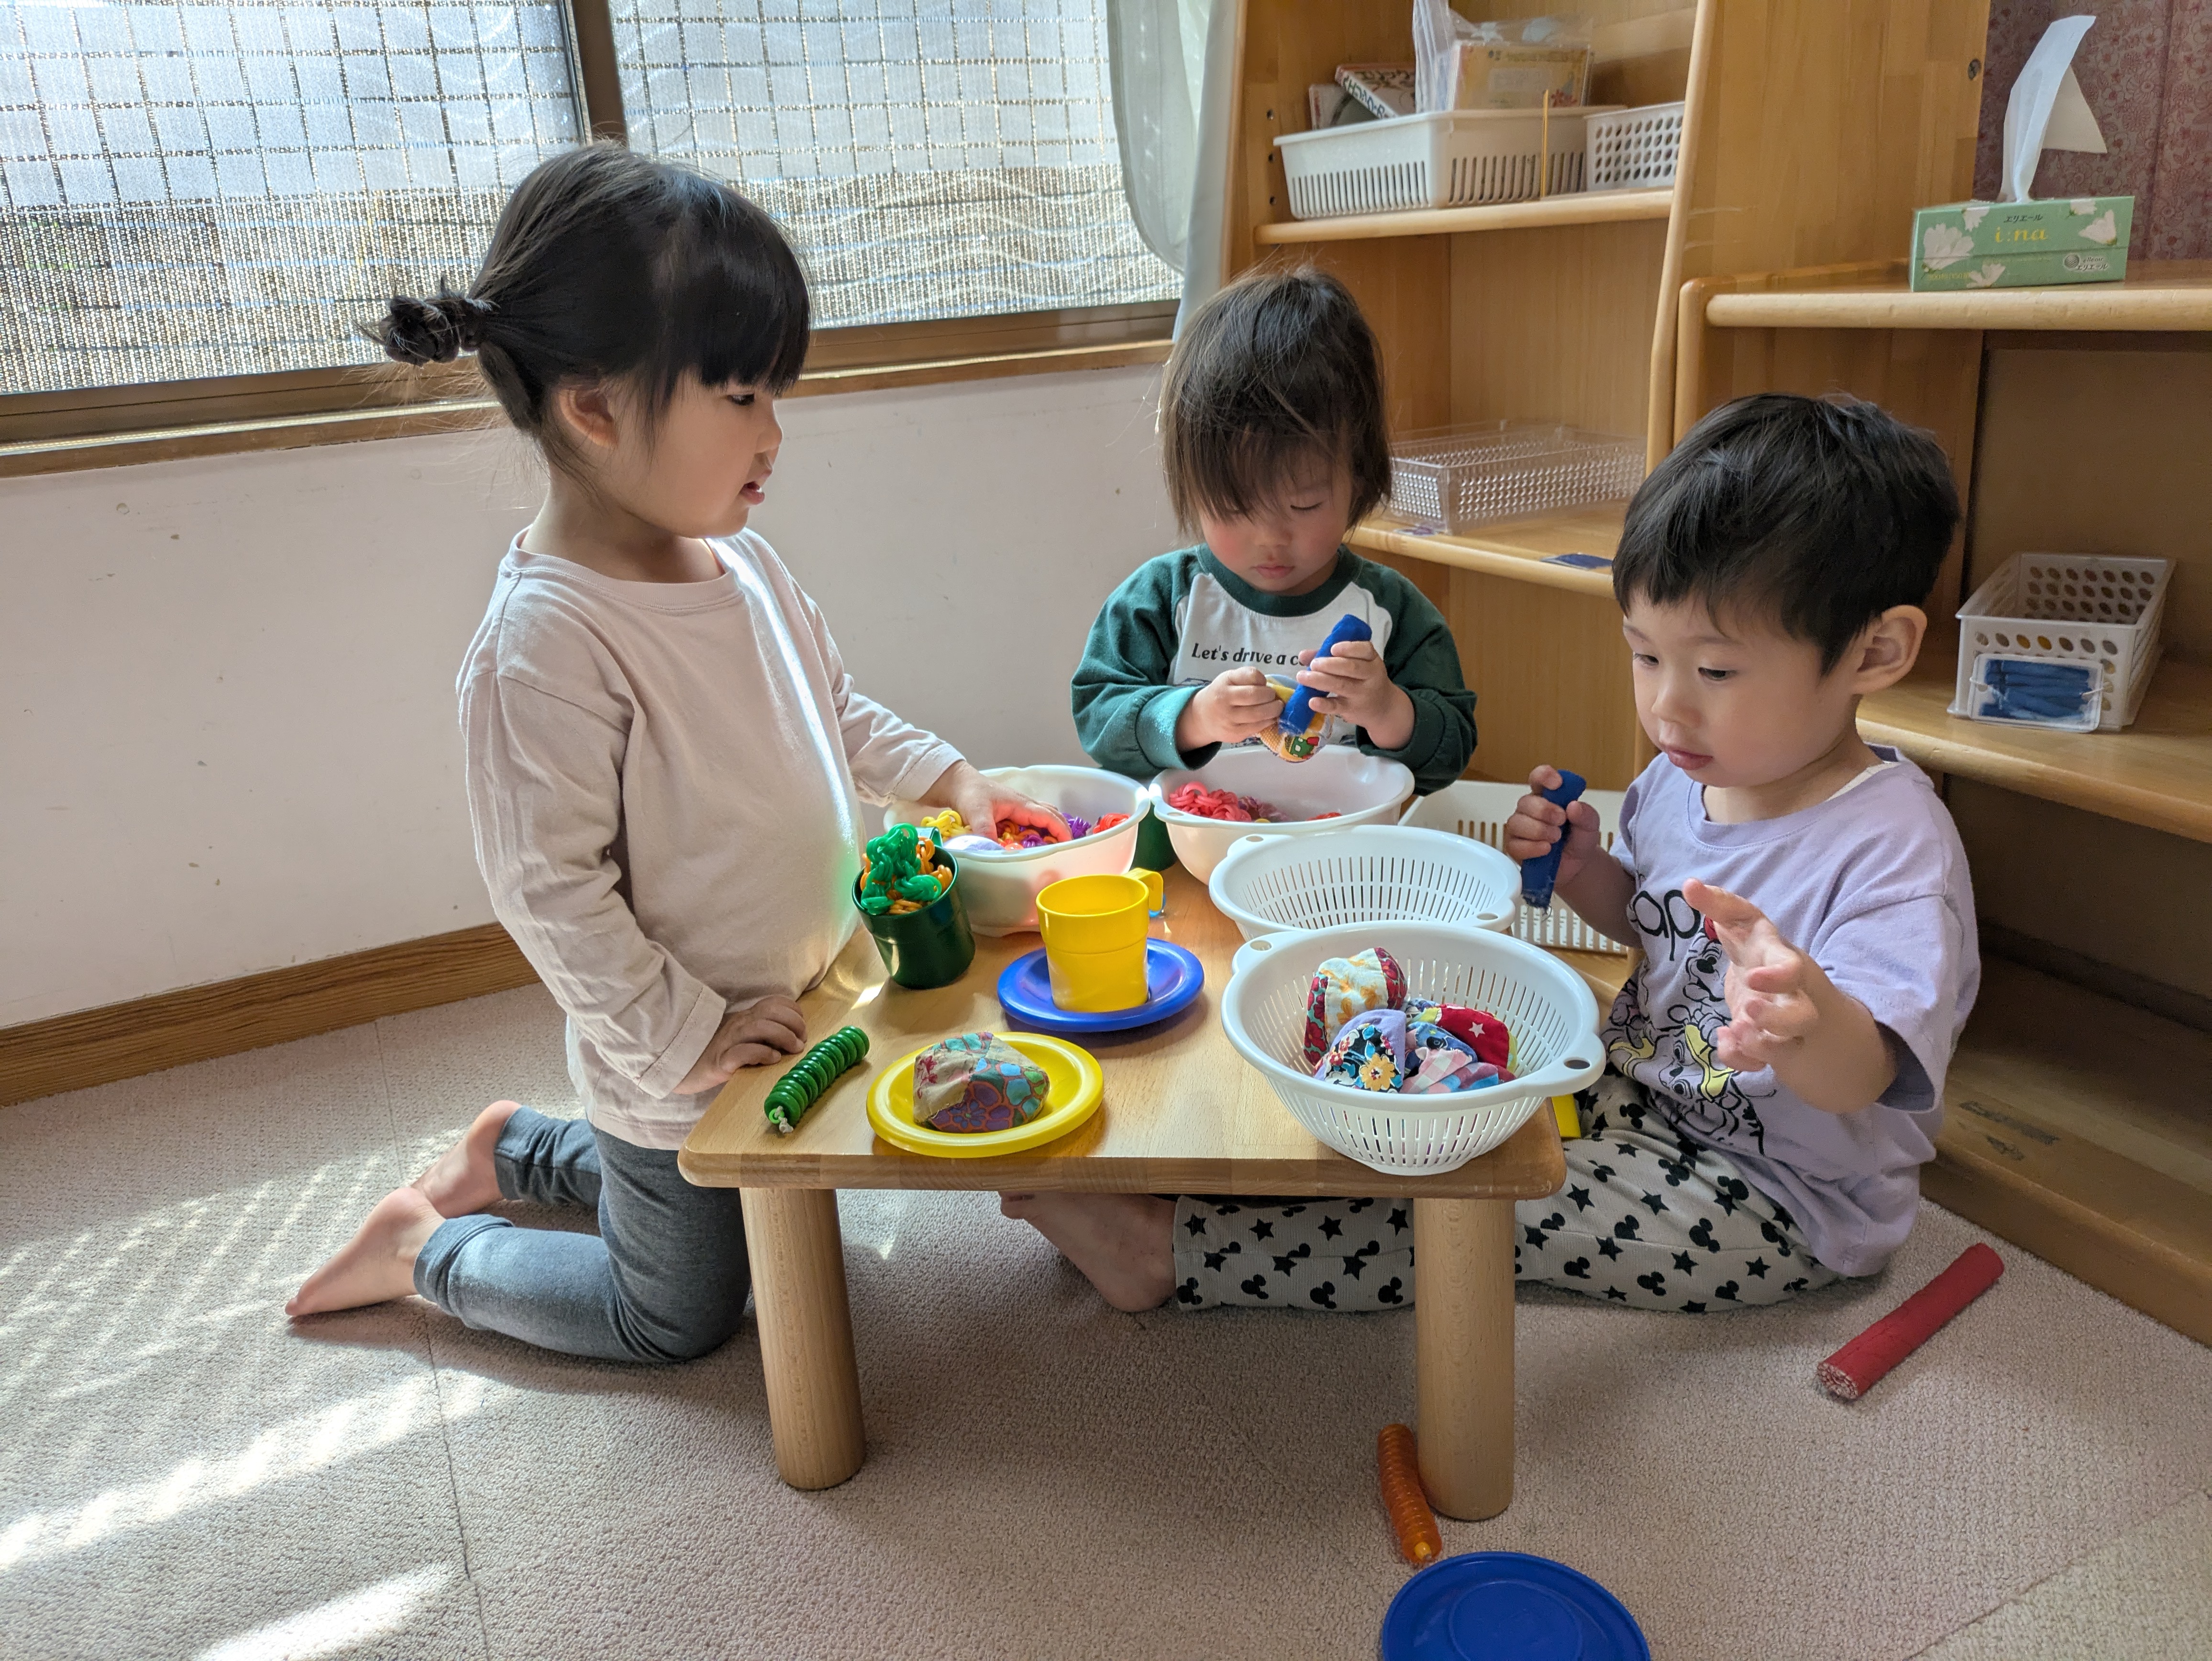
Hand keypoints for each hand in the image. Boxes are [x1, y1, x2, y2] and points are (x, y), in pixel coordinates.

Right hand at [675, 996, 806, 1094]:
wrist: (683, 1067)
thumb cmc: (718, 1054)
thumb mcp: (742, 1037)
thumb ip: (762, 1033)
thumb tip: (794, 1039)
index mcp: (746, 1017)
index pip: (775, 1003)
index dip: (794, 1012)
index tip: (802, 1030)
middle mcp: (739, 1024)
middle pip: (772, 1012)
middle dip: (794, 1023)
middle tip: (800, 1041)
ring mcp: (729, 1041)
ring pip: (760, 1027)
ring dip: (783, 1036)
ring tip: (793, 1050)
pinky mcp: (721, 1061)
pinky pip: (743, 1051)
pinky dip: (762, 1053)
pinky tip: (772, 1059)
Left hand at [921, 759, 1068, 842]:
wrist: (959, 783)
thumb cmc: (970, 793)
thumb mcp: (976, 812)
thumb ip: (984, 830)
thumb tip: (994, 852)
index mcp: (1021, 804)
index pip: (1048, 817)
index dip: (1060, 831)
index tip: (1068, 845)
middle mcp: (1024, 806)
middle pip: (1052, 816)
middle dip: (1062, 831)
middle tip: (1065, 850)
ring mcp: (1019, 809)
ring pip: (1044, 818)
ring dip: (1051, 830)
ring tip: (1053, 848)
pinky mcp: (1012, 814)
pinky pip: (1032, 823)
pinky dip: (1038, 832)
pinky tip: (1033, 845)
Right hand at [1175, 666, 1283, 750]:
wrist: (1202, 717)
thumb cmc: (1222, 694)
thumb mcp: (1230, 678)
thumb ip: (1248, 676)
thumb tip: (1268, 685)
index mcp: (1224, 683)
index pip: (1250, 676)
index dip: (1262, 680)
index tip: (1265, 684)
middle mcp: (1223, 700)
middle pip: (1255, 696)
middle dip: (1271, 696)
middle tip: (1275, 697)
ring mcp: (1228, 719)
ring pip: (1258, 715)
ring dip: (1273, 711)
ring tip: (1277, 707)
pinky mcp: (1234, 734)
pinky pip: (1256, 728)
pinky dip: (1268, 722)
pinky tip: (1270, 718)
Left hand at [1294, 640, 1412, 748]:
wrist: (1382, 708)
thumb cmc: (1363, 680)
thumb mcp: (1356, 664)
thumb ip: (1329, 656)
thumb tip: (1303, 655)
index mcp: (1371, 660)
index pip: (1365, 650)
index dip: (1348, 648)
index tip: (1332, 648)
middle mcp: (1370, 676)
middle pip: (1351, 668)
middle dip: (1330, 665)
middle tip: (1313, 664)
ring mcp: (1361, 694)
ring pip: (1341, 686)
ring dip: (1320, 680)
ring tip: (1302, 677)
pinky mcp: (1352, 709)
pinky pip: (1337, 706)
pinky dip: (1324, 705)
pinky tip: (1312, 701)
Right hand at [1502, 765, 1604, 884]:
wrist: (1577, 866)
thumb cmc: (1579, 839)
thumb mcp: (1591, 826)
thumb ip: (1586, 814)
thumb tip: (1574, 806)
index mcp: (1547, 796)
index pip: (1538, 778)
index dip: (1544, 776)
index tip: (1557, 784)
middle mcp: (1529, 810)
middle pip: (1525, 801)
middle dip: (1544, 810)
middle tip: (1561, 821)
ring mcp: (1520, 829)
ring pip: (1516, 823)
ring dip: (1538, 830)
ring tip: (1556, 839)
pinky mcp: (1515, 848)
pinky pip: (1515, 845)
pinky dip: (1532, 847)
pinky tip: (1546, 850)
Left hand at [1683, 880, 1822, 1072]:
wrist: (1779, 984)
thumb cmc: (1759, 952)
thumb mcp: (1742, 925)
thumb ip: (1719, 905)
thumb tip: (1689, 884)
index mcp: (1782, 961)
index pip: (1791, 968)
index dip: (1779, 976)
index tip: (1754, 978)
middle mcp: (1789, 995)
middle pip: (1802, 1014)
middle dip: (1777, 1019)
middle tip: (1747, 1013)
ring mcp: (1781, 1024)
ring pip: (1787, 1043)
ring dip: (1760, 1044)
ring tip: (1734, 1031)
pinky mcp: (1770, 1043)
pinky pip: (1762, 1060)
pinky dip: (1743, 1058)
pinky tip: (1724, 1043)